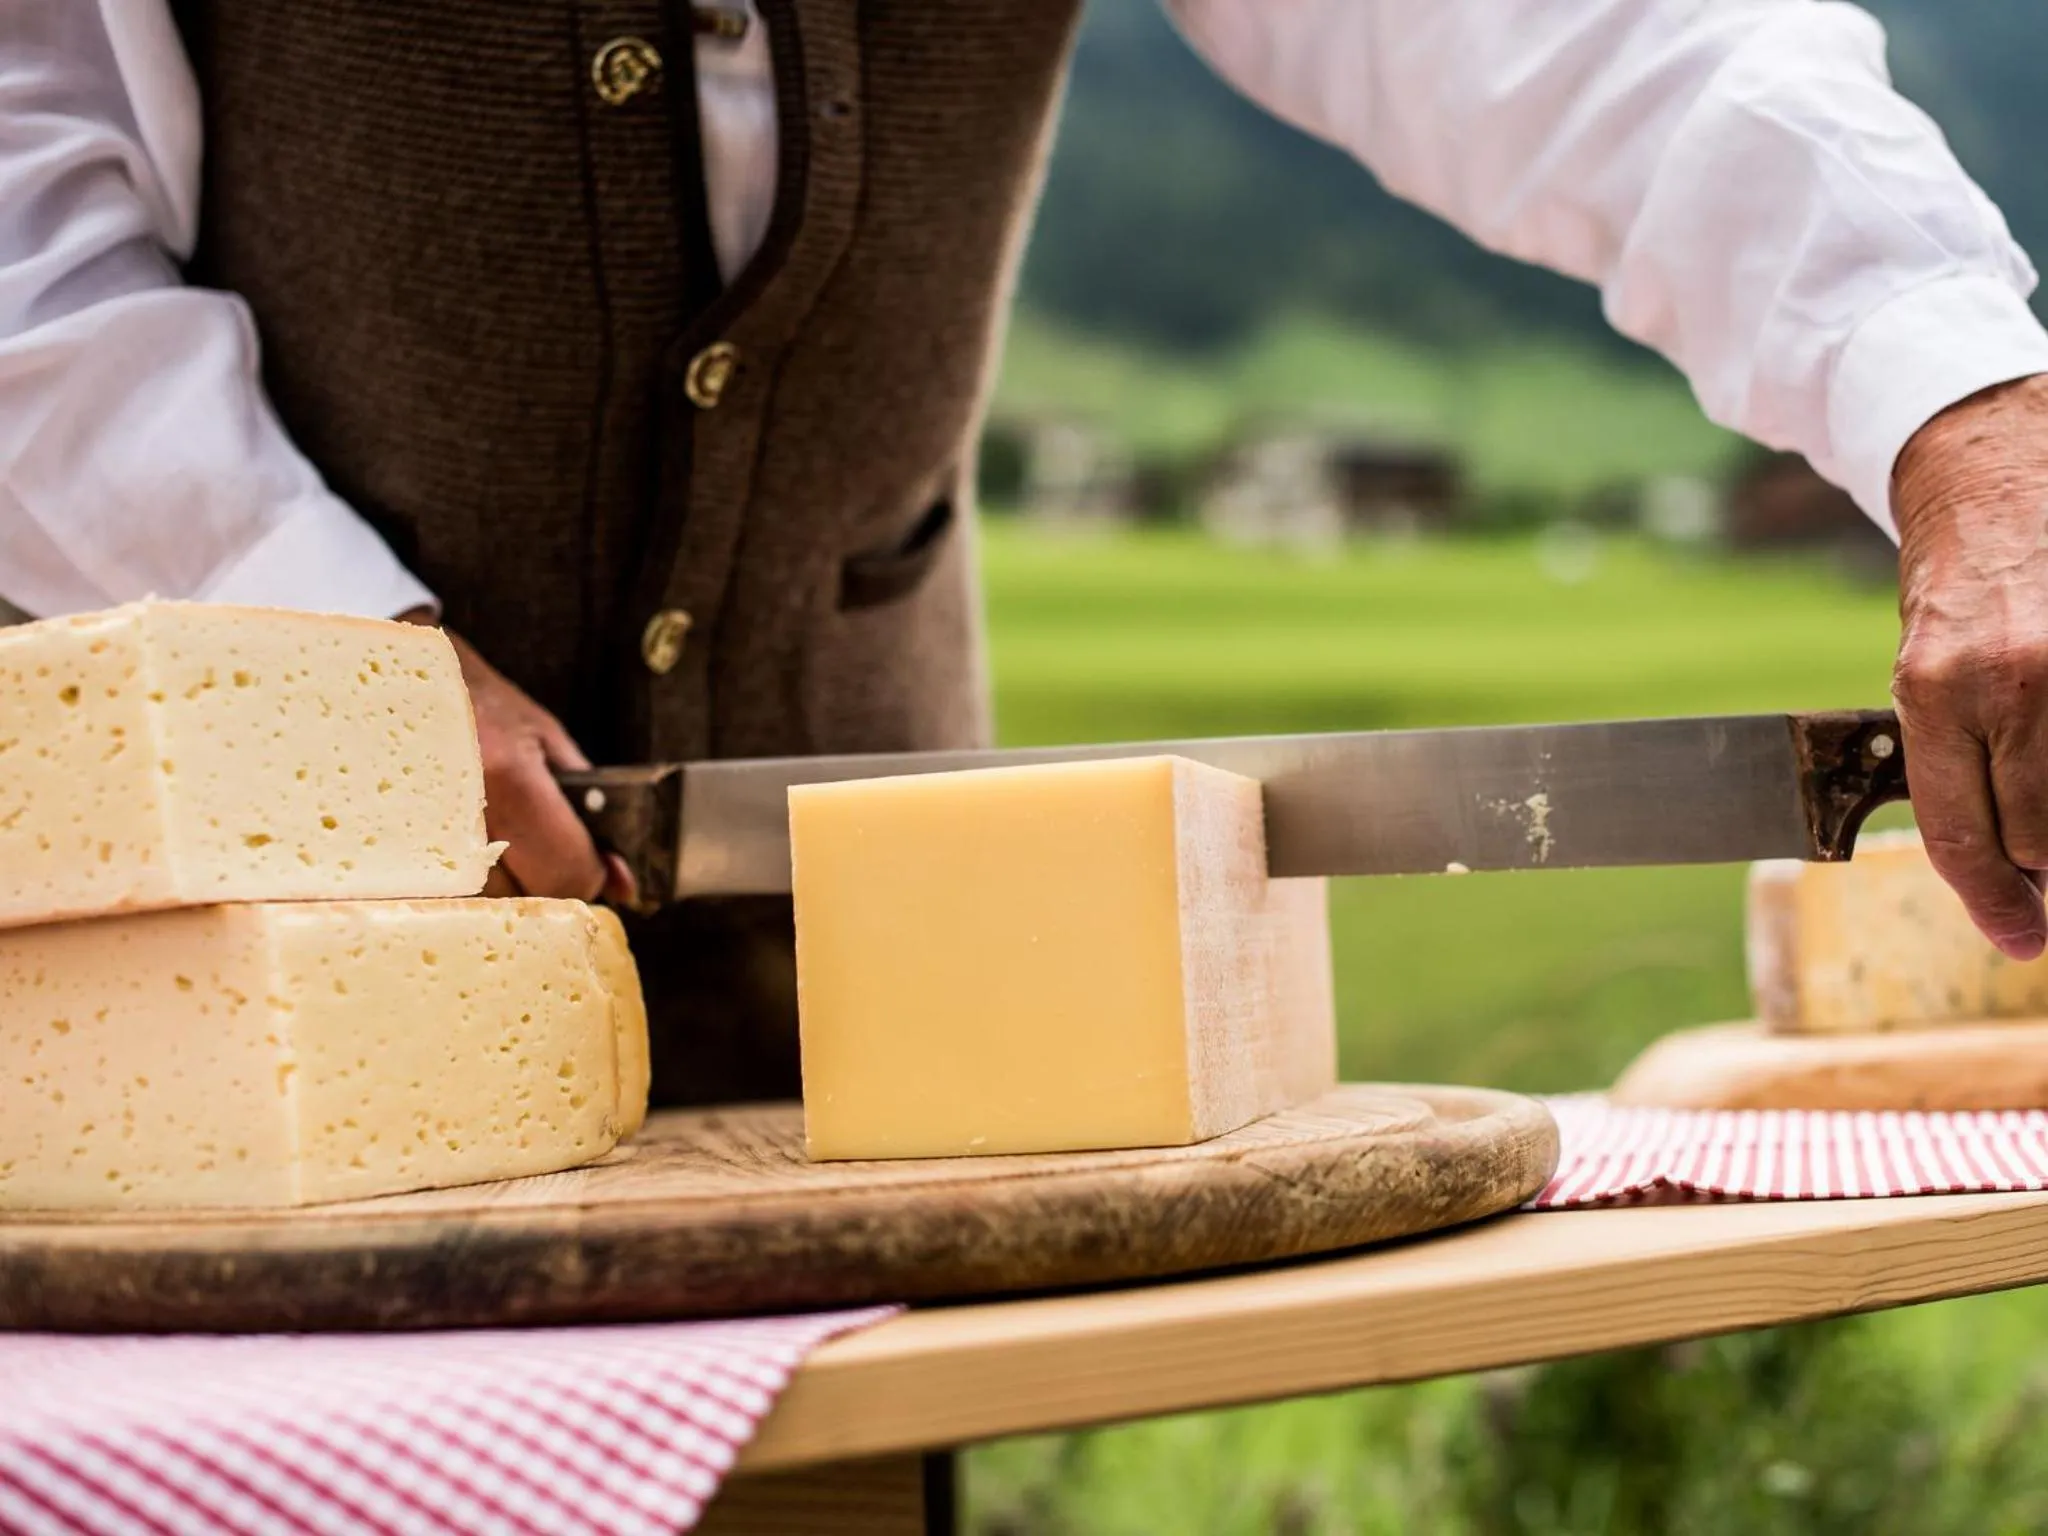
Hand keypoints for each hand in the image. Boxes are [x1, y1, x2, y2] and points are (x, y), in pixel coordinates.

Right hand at [398, 610, 632, 903]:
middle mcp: (462, 814)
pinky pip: (447, 897)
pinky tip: (467, 844)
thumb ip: (593, 811)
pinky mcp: (395, 852)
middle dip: (550, 880)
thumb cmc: (479, 702)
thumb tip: (625, 882)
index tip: (590, 860)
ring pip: (489, 906)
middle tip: (543, 842)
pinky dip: (467, 883)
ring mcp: (419, 836)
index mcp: (509, 779)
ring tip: (499, 832)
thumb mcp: (547, 739)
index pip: (568, 873)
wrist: (402, 679)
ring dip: (506, 883)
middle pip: (531, 900)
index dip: (590, 874)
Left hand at [1892, 373, 2047, 958]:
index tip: (2016, 939)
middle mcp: (2011, 681)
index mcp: (1936, 691)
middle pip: (2039, 838)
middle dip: (2043, 873)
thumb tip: (2006, 865)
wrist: (1995, 467)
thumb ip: (1956, 759)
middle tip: (2046, 888)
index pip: (1963, 834)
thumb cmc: (1956, 579)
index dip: (1993, 902)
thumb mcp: (1926, 670)